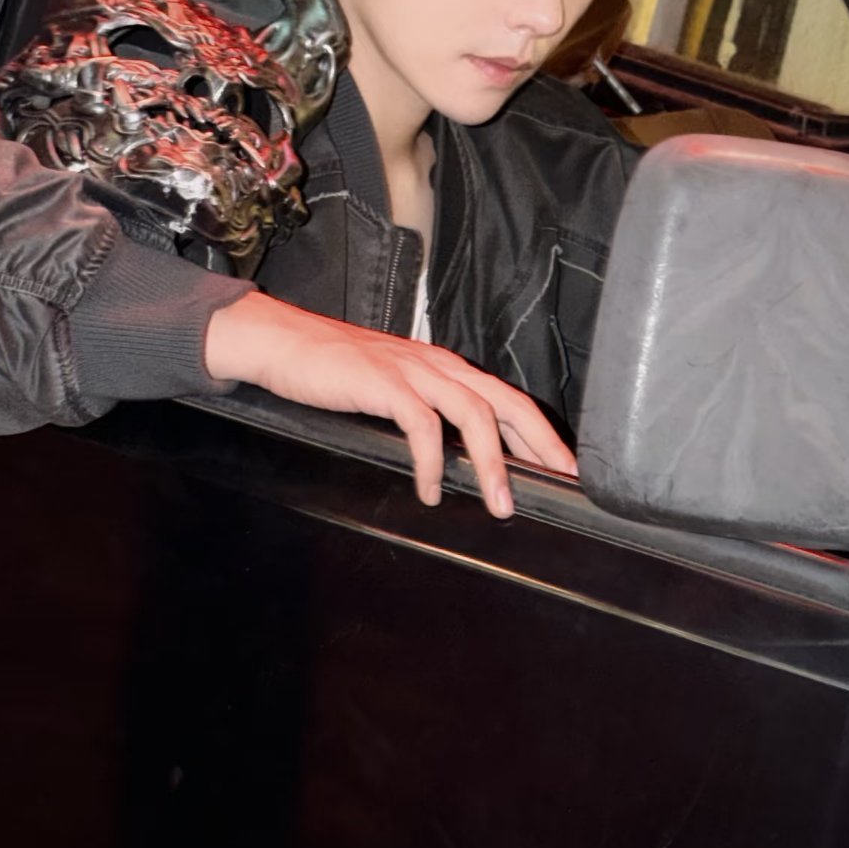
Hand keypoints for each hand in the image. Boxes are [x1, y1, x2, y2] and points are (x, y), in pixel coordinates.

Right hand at [205, 291, 575, 517]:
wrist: (284, 342)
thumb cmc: (333, 369)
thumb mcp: (392, 387)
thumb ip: (425, 411)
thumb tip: (453, 458)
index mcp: (444, 366)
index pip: (508, 398)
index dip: (540, 434)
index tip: (564, 469)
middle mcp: (438, 364)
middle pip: (507, 402)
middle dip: (539, 445)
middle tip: (560, 485)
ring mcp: (412, 371)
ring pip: (474, 414)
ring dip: (492, 463)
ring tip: (500, 505)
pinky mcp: (384, 383)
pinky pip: (422, 425)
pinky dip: (432, 462)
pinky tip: (430, 491)